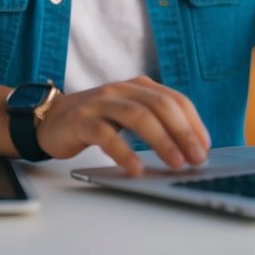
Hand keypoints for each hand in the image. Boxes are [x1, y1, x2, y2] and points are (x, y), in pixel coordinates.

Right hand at [35, 75, 210, 175]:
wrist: (49, 120)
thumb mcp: (128, 115)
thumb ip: (153, 122)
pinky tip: (136, 169)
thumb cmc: (95, 121)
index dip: (193, 122)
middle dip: (183, 132)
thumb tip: (188, 148)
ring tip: (175, 163)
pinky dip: (125, 153)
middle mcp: (121, 90)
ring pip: (138, 116)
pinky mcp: (82, 120)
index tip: (205, 146)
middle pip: (160, 105)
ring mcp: (101, 103)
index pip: (174, 99)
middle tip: (196, 158)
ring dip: (161, 141)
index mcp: (138, 86)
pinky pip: (107, 135)